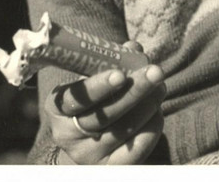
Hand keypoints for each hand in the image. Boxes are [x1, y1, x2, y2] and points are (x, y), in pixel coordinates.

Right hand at [46, 41, 165, 164]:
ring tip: (160, 87)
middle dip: (134, 91)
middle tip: (156, 72)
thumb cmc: (94, 100)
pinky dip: (152, 127)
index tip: (120, 74)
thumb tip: (133, 48)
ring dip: (148, 105)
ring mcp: (88, 156)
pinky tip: (157, 112)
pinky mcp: (110, 168)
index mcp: (58, 108)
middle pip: (104, 115)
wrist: (89, 142)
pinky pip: (137, 149)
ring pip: (123, 130)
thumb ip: (113, 61)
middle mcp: (68, 136)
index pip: (76, 99)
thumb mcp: (96, 79)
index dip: (98, 87)